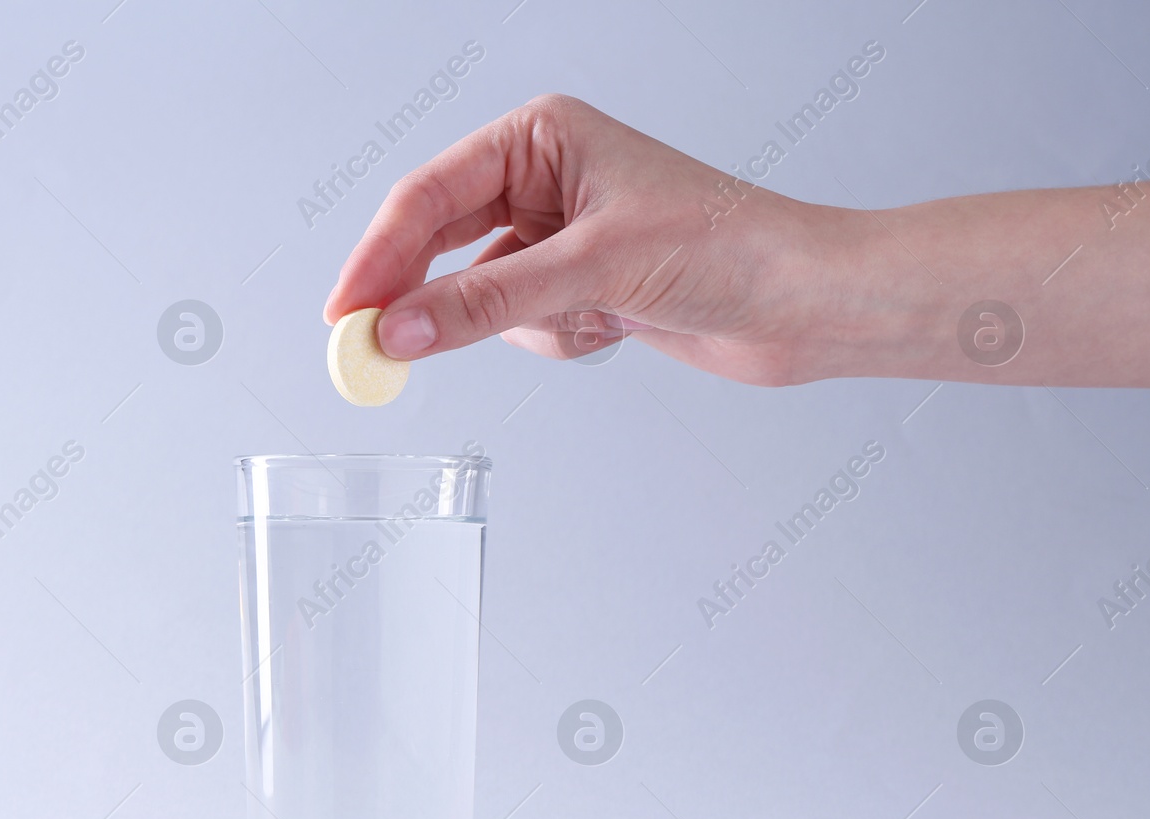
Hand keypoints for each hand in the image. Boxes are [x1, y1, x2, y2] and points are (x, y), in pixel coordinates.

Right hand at [323, 94, 840, 385]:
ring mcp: (559, 236)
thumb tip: (400, 330)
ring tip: (594, 314)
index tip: (344, 314)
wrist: (804, 303)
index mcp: (542, 139)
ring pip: (482, 296)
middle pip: (441, 244)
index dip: (379, 257)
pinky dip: (562, 339)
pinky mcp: (579, 285)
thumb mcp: (593, 268)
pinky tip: (618, 326)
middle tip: (377, 348)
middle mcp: (544, 180)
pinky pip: (523, 327)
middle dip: (428, 298)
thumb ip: (486, 302)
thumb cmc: (730, 247)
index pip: (429, 196)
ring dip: (527, 322)